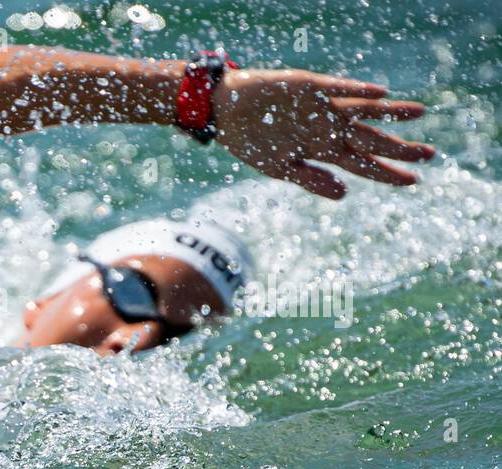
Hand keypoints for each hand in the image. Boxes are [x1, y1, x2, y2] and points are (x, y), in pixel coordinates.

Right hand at [214, 69, 434, 198]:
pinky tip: (379, 93)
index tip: (413, 180)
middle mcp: (328, 129)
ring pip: (363, 111)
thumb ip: (312, 180)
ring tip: (420, 113)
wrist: (225, 112)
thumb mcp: (280, 169)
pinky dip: (356, 91)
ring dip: (391, 112)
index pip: (362, 164)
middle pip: (371, 139)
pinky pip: (337, 88)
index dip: (387, 172)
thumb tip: (344, 195)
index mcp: (322, 151)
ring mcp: (322, 107)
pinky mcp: (309, 87)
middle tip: (430, 155)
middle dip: (399, 147)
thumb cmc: (250, 141)